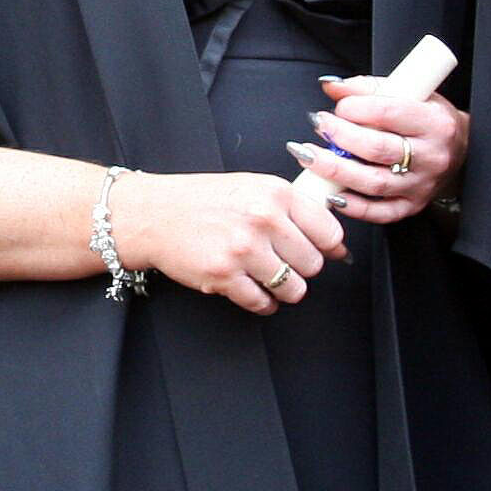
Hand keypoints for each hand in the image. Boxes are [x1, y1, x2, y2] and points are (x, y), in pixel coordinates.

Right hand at [111, 170, 346, 314]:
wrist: (153, 214)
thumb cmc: (204, 201)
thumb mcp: (253, 187)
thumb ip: (293, 210)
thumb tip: (337, 245)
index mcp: (275, 193)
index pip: (329, 231)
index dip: (327, 246)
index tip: (318, 250)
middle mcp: (263, 218)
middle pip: (314, 264)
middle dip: (301, 269)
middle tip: (283, 262)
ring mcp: (243, 249)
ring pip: (294, 289)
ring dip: (284, 290)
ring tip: (267, 278)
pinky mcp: (224, 276)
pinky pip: (262, 303)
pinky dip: (262, 303)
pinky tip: (252, 290)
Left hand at [292, 75, 468, 225]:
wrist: (460, 148)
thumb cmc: (429, 118)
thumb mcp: (410, 93)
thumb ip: (368, 87)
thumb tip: (331, 87)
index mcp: (434, 122)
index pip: (389, 112)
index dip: (355, 108)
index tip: (337, 106)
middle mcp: (431, 156)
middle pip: (378, 149)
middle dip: (341, 138)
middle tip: (319, 126)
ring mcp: (422, 184)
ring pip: (374, 183)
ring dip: (336, 171)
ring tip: (310, 157)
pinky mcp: (413, 205)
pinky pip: (381, 212)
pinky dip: (353, 207)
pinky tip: (332, 194)